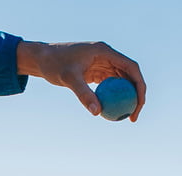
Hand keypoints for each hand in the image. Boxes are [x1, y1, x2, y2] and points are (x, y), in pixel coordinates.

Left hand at [16, 41, 144, 120]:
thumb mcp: (68, 79)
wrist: (42, 59)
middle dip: (136, 96)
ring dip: (126, 99)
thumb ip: (83, 94)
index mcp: (105, 51)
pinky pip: (110, 87)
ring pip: (121, 82)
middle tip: (133, 116)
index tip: (139, 104)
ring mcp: (102, 64)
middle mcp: (107, 56)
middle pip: (130, 75)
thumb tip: (97, 112)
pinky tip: (112, 114)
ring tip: (125, 118)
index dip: (139, 86)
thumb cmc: (54, 64)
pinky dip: (113, 99)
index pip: (131, 67)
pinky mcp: (96, 72)